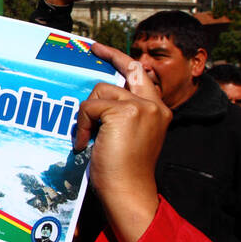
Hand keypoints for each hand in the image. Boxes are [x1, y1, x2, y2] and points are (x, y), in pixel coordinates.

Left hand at [75, 42, 171, 241]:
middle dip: (108, 56)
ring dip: (87, 115)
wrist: (128, 192)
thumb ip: (121, 115)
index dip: (119, 58)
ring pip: (100, 91)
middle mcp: (154, 105)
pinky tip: (85, 145)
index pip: (140, 74)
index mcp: (158, 111)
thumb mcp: (126, 136)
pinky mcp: (124, 112)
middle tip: (91, 49)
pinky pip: (90, 107)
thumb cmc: (123, 172)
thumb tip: (96, 99)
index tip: (100, 49)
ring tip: (89, 139)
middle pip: (123, 72)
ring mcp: (141, 107)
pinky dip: (82, 125)